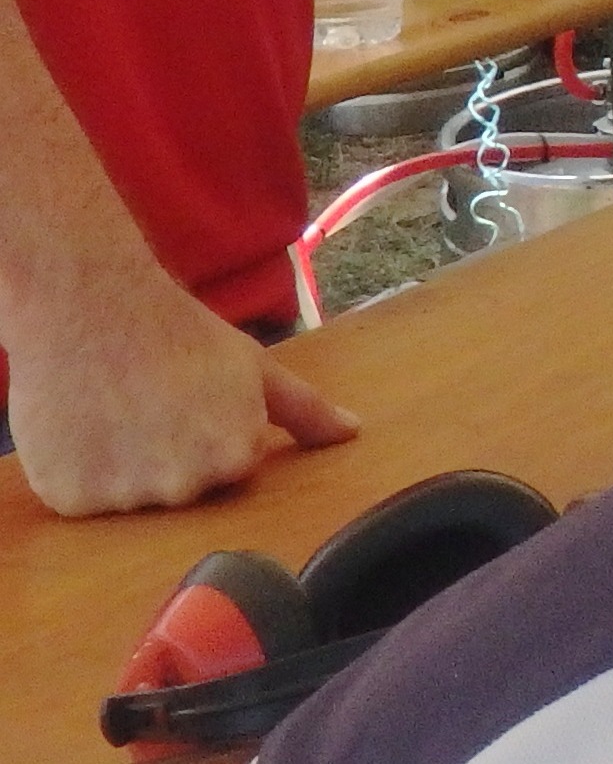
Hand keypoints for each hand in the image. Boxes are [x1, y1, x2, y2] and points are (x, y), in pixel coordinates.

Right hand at [8, 275, 353, 515]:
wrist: (89, 306)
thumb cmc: (177, 333)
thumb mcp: (255, 367)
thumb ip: (306, 409)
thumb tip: (351, 433)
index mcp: (234, 459)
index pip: (232, 467)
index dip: (214, 430)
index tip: (194, 398)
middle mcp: (181, 487)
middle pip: (183, 487)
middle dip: (171, 453)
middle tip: (152, 402)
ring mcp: (121, 497)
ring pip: (131, 495)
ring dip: (124, 465)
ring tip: (115, 408)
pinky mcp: (67, 498)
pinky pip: (81, 499)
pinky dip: (80, 472)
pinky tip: (81, 427)